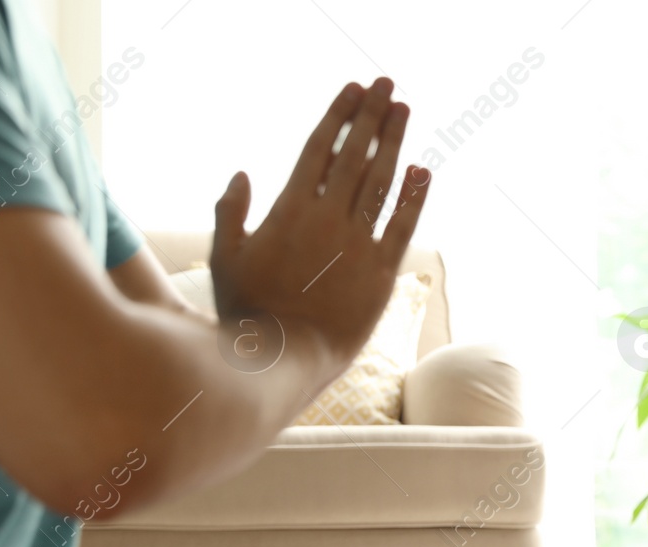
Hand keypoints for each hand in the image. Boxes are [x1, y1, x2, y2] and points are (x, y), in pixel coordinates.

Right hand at [209, 77, 430, 385]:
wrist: (281, 360)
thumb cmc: (247, 312)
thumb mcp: (224, 259)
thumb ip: (230, 213)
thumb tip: (242, 174)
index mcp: (289, 209)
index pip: (320, 149)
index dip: (340, 116)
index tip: (354, 90)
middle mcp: (327, 218)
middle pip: (355, 155)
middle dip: (372, 116)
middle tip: (387, 85)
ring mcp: (357, 245)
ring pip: (381, 182)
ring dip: (394, 142)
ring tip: (404, 110)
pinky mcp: (381, 273)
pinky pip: (402, 226)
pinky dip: (414, 197)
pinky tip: (423, 170)